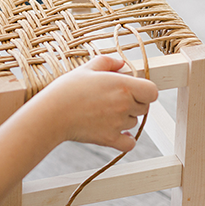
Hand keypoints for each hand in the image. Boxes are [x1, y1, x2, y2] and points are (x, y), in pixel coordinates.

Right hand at [37, 56, 158, 151]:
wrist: (52, 114)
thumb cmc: (67, 90)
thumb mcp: (86, 69)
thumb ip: (107, 62)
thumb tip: (121, 63)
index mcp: (122, 85)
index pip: (152, 91)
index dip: (145, 90)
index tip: (133, 89)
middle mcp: (124, 105)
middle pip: (144, 107)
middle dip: (133, 103)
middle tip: (114, 99)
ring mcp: (118, 124)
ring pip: (134, 123)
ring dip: (125, 119)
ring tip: (105, 113)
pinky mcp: (110, 139)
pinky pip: (130, 143)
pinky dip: (126, 139)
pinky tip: (118, 132)